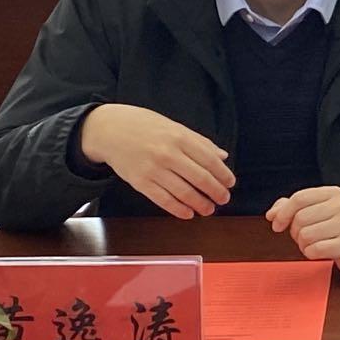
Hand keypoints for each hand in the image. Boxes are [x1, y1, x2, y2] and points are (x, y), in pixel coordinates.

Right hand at [78, 104, 233, 218]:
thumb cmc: (144, 126)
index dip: (223, 175)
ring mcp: (153, 169)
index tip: (230, 183)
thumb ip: (199, 142)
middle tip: (224, 199)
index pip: (210, 160)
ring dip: (200, 204)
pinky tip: (188, 213)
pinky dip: (179, 209)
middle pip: (200, 178)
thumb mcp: (174, 127)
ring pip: (184, 192)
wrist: (109, 129)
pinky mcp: (140, 182)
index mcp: (179, 137)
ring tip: (208, 209)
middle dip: (216, 192)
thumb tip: (222, 156)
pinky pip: (164, 200)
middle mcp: (168, 153)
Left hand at [267, 186, 339, 276]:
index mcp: (333, 193)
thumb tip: (272, 214)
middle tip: (306, 237)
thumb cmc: (338, 228)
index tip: (277, 225)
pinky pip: (314, 249)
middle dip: (296, 232)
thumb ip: (292, 207)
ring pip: (305, 235)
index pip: (299, 198)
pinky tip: (322, 252)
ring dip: (304, 245)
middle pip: (300, 219)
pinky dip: (311, 254)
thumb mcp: (318, 210)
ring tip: (316, 244)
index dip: (283, 213)